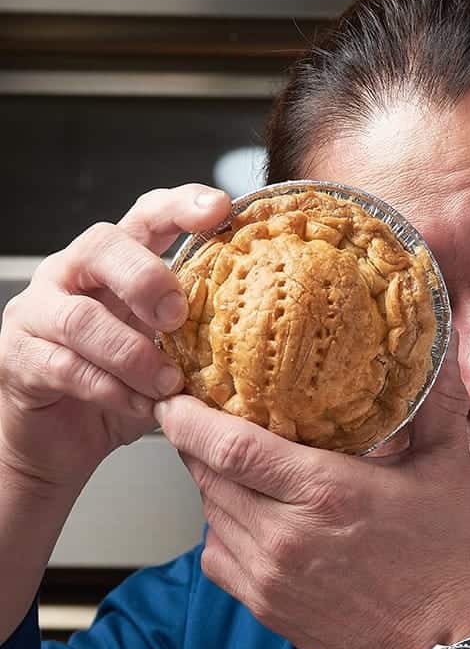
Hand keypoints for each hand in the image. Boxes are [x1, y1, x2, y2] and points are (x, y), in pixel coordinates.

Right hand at [0, 184, 230, 492]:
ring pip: (80, 317)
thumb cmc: (119, 389)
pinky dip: (111, 389)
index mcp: (112, 263)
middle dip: (146, 277)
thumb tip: (266, 325)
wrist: (60, 443)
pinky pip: (65, 367)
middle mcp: (70, 276)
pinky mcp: (19, 360)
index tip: (220, 208)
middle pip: (101, 246)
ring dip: (132, 352)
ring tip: (167, 383)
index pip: (145, 215)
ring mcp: (37, 314)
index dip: (181, 206)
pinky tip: (141, 407)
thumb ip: (198, 332)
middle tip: (179, 315)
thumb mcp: (168, 353)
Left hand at [153, 339, 469, 648]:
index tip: (178, 393)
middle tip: (207, 419)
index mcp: (323, 491)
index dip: (189, 416)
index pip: (226, 445)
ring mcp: (268, 575)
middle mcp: (283, 534)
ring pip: (210, 515)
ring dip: (215, 487)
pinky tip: (254, 520)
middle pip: (207, 476)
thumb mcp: (449, 471)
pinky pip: (217, 558)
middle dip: (199, 444)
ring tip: (237, 467)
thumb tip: (435, 347)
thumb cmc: (447, 561)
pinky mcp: (264, 607)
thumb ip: (435, 404)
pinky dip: (224, 532)